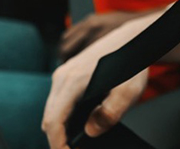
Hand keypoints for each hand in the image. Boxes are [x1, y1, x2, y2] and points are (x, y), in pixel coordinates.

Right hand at [43, 18, 152, 148]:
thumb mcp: (129, 92)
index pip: (53, 121)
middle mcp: (62, 77)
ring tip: (78, 143)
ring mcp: (62, 75)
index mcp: (72, 81)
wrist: (130, 40)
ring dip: (61, 129)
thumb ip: (110, 114)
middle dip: (59, 140)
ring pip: (52, 111)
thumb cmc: (130, 63)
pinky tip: (79, 126)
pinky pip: (58, 103)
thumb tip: (91, 131)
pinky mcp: (67, 76)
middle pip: (49, 119)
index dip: (57, 144)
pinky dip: (64, 118)